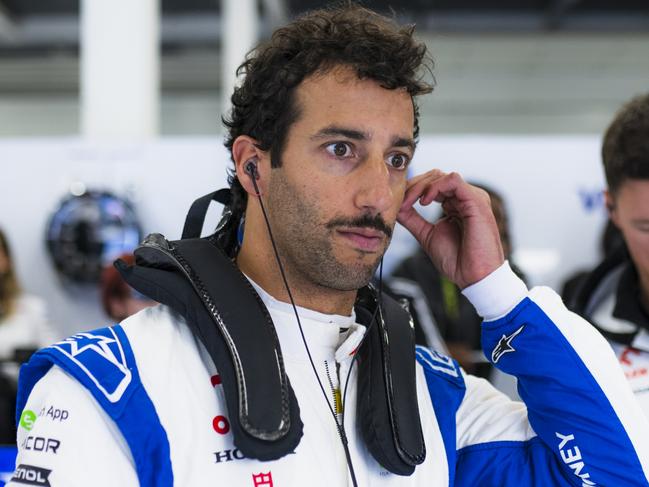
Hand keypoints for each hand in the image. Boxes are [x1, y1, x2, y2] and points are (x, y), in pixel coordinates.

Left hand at [397, 170, 503, 288]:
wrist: (474, 276)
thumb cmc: (457, 260)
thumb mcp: (427, 235)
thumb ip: (413, 219)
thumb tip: (397, 207)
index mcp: (455, 205)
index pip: (432, 185)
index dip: (412, 190)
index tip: (399, 205)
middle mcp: (464, 199)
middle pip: (435, 176)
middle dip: (413, 186)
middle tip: (402, 202)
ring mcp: (471, 198)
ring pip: (441, 176)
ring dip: (420, 186)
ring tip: (410, 202)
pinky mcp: (476, 200)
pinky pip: (453, 180)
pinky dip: (434, 187)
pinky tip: (425, 202)